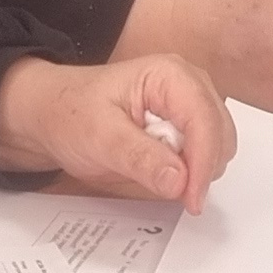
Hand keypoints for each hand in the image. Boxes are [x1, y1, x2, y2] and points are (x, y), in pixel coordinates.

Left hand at [0, 51, 235, 211]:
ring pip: (218, 145)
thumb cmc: (70, 114)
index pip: (205, 120)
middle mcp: (189, 83)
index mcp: (170, 74)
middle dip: (202, 167)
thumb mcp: (100, 137)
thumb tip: (180, 181)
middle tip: (173, 194)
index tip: (192, 198)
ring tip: (154, 173)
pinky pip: (204, 152)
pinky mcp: (187, 122)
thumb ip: (140, 158)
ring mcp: (191, 103)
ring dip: (195, 169)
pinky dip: (190, 169)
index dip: (204, 163)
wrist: (51, 114)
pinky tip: (160, 170)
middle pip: (220, 133)